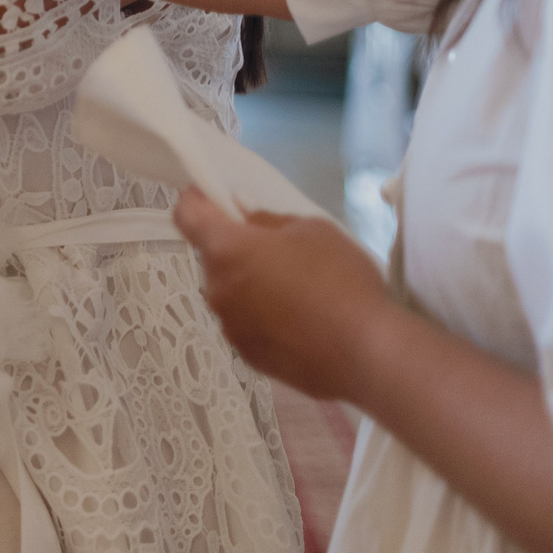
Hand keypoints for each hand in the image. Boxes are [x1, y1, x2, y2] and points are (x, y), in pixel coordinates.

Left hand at [172, 187, 396, 401]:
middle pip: (213, 257)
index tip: (212, 196)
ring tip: (295, 289)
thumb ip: (268, 221)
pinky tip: (300, 320)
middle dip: (236, 247)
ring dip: (249, 284)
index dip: (196, 201)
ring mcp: (230, 327)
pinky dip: (263, 316)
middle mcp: (216, 290)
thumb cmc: (339, 280)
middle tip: (275, 247)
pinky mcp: (248, 356)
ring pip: (230, 292)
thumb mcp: (311, 230)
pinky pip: (247, 323)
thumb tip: (245, 217)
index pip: (186, 216)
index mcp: (226, 251)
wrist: (365, 354)